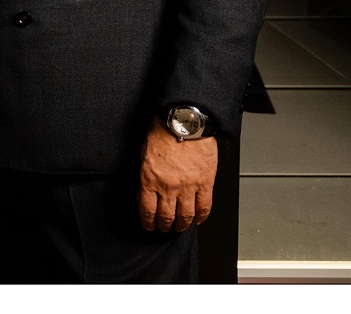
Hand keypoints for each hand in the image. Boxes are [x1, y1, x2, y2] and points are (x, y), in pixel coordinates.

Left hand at [137, 117, 216, 231]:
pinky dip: (201, 216)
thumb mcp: (144, 154)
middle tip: (164, 228)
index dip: (148, 221)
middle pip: (166, 216)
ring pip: (186, 215)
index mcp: (150, 178)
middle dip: (164, 226)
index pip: (147, 209)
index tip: (149, 225)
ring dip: (182, 224)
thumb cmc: (163, 131)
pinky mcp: (205, 183)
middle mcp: (168, 186)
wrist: (184, 121)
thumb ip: (146, 174)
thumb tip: (146, 189)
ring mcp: (188, 186)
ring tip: (180, 227)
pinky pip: (204, 206)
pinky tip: (198, 220)